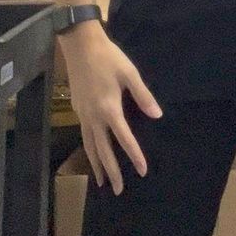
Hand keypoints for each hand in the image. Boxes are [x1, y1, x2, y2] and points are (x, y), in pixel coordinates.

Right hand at [62, 22, 162, 192]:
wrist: (80, 45)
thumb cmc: (109, 58)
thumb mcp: (130, 74)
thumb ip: (143, 96)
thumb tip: (157, 116)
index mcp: (109, 109)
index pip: (124, 139)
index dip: (134, 156)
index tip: (142, 171)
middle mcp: (94, 116)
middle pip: (102, 151)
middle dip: (112, 171)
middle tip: (119, 190)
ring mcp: (83, 114)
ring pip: (90, 146)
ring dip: (97, 165)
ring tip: (102, 182)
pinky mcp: (78, 109)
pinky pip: (84, 136)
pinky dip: (89, 150)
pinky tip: (93, 154)